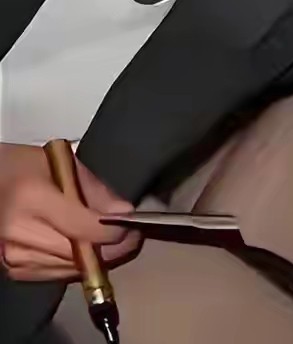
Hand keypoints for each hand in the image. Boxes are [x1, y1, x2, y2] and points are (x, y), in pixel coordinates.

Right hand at [0, 143, 141, 281]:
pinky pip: (55, 274)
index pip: (83, 227)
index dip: (113, 231)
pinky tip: (87, 250)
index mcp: (32, 199)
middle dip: (112, 248)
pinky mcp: (13, 269)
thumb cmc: (20, 167)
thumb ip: (94, 189)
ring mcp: (12, 256)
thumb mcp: (60, 163)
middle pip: (78, 254)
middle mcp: (18, 233)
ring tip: (114, 241)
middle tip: (132, 236)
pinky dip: (76, 264)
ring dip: (97, 258)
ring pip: (70, 269)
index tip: (134, 226)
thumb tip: (124, 213)